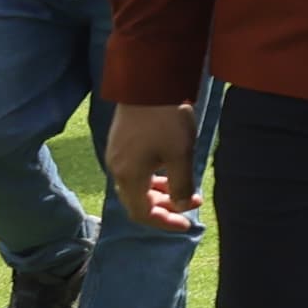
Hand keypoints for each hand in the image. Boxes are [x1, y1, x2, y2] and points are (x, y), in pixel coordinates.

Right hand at [105, 104, 200, 234]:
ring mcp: (117, 154)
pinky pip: (135, 171)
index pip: (142, 213)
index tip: (188, 224)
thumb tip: (182, 208)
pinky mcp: (121, 142)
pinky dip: (154, 178)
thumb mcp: (181, 154)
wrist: (148, 83)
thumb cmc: (166, 119)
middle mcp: (117, 168)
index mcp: (128, 176)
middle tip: (191, 204)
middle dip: (165, 208)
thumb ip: (181, 185)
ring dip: (161, 192)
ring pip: (137, 185)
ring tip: (186, 189)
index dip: (164, 222)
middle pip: (137, 201)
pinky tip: (171, 170)